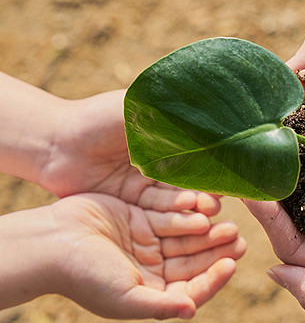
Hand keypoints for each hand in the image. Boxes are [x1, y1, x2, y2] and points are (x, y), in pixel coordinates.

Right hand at [4, 193, 244, 318]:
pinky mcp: (139, 218)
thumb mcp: (124, 297)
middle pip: (193, 261)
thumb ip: (161, 306)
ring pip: (185, 238)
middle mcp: (152, 269)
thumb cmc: (85, 277)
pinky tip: (204, 208)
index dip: (213, 278)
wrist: (52, 243)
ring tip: (228, 224)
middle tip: (239, 240)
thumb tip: (193, 311)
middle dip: (215, 251)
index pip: (191, 288)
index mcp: (151, 293)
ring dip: (206, 232)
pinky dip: (186, 214)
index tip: (231, 265)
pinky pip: (169, 216)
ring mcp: (147, 243)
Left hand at [41, 89, 221, 215]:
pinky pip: (156, 211)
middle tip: (222, 199)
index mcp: (165, 136)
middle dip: (208, 190)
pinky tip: (188, 213)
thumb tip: (216, 115)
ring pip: (176, 198)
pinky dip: (174, 213)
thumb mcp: (139, 109)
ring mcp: (145, 184)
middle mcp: (159, 162)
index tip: (232, 172)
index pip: (198, 153)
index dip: (215, 164)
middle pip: (190, 179)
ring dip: (193, 205)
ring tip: (209, 211)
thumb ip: (174, 114)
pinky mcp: (131, 204)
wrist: (54, 145)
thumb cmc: (97, 119)